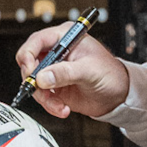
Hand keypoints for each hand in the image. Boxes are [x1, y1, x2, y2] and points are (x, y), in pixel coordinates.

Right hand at [15, 24, 129, 118]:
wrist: (118, 95)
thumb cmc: (110, 74)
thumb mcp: (89, 70)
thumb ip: (65, 73)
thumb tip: (42, 78)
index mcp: (65, 38)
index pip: (37, 40)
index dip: (28, 54)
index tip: (30, 71)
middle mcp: (57, 52)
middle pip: (29, 62)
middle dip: (34, 80)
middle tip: (41, 90)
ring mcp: (54, 70)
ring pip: (34, 82)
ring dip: (43, 96)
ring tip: (59, 104)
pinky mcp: (54, 86)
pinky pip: (42, 95)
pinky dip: (49, 104)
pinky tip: (63, 108)